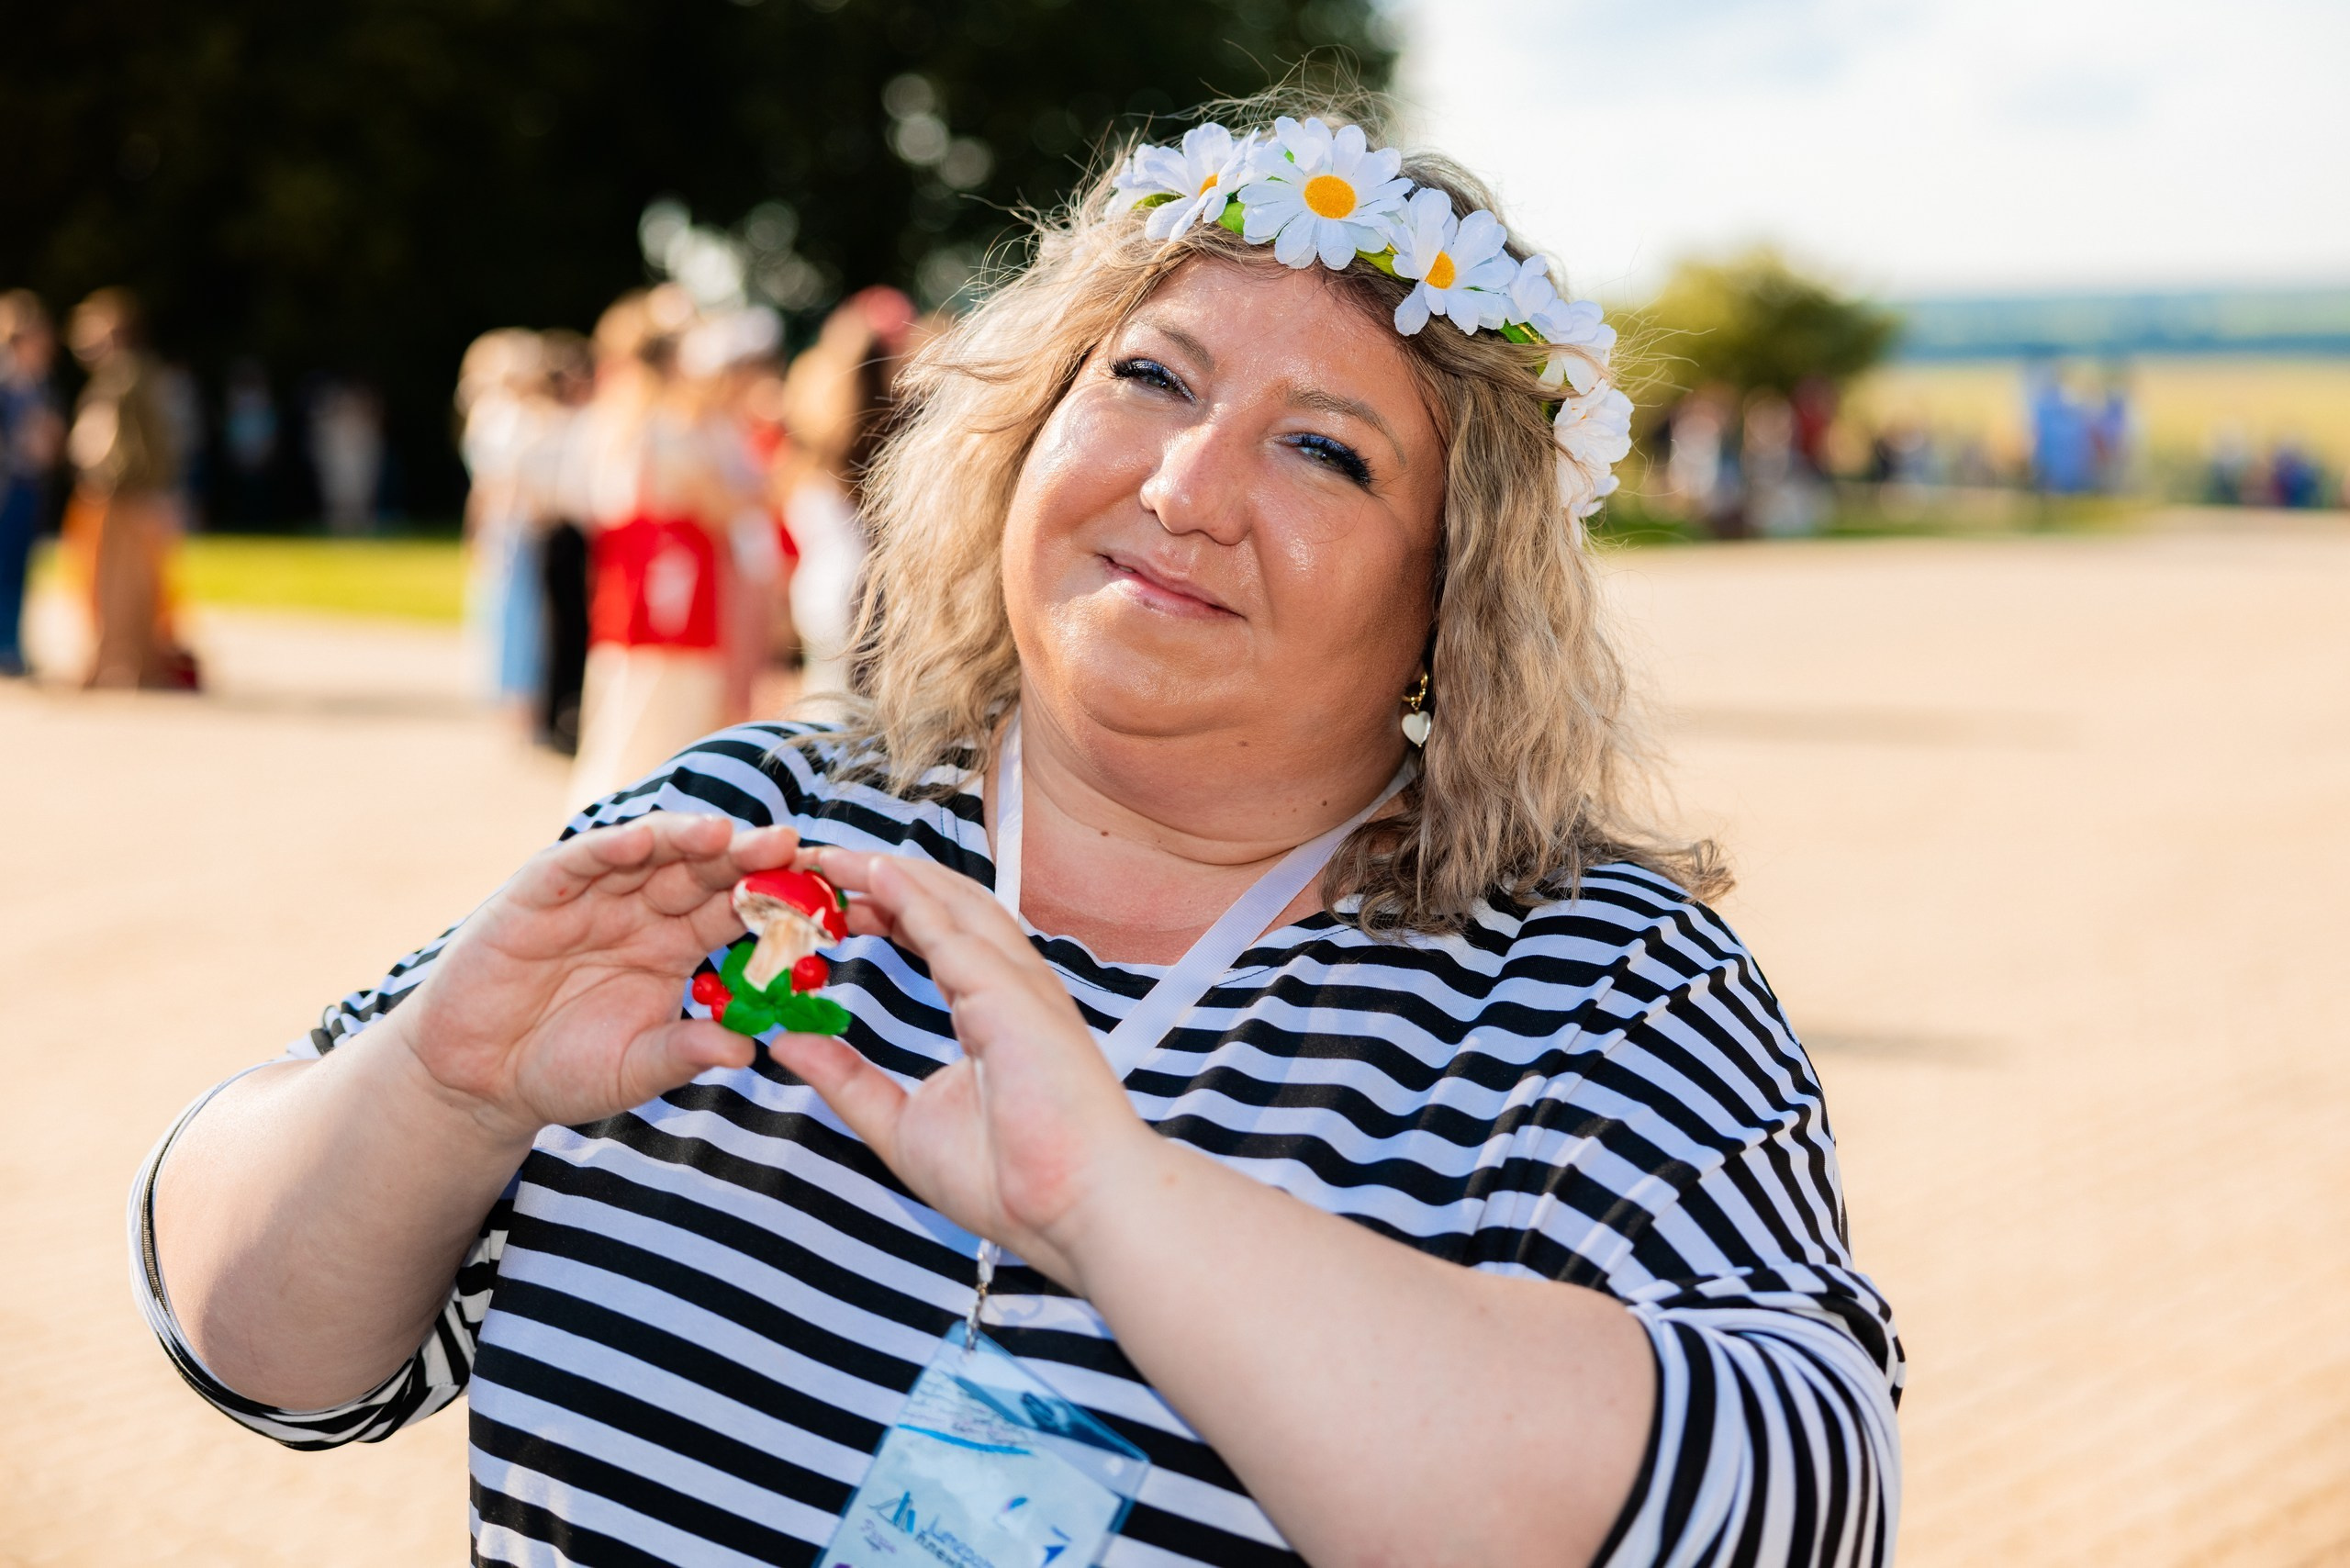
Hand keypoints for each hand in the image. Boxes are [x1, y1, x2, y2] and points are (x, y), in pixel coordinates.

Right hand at [381, 813, 799, 1146]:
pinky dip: (607, 848)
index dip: (774, 898)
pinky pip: (577, 863)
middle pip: (701, 872)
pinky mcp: (536, 895)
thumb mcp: (636, 1068)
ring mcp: (591, 897)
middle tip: (790, 844)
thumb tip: (748, 1050)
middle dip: (744, 856)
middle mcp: (641, 910)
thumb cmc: (564, 1070)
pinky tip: (642, 838)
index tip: (823, 891)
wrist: (478, 1077)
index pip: (734, 911)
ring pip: (647, 853)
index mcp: (676, 946)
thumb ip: (686, 1053)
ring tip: (725, 834)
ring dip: (685, 839)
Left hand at [769, 846, 1157, 1287]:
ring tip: (832, 856)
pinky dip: (914, 898)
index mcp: (988, 1010)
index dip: (882, 910)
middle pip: (942, 905)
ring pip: (952, 903)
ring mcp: (1017, 985)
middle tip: (816, 863)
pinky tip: (874, 875)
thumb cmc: (1007, 1178)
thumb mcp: (900, 1125)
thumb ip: (845, 1080)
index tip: (828, 903)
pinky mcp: (1014, 995)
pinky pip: (955, 935)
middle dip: (881, 877)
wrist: (1074, 1207)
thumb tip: (786, 1040)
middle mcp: (1007, 985)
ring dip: (891, 873)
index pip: (931, 936)